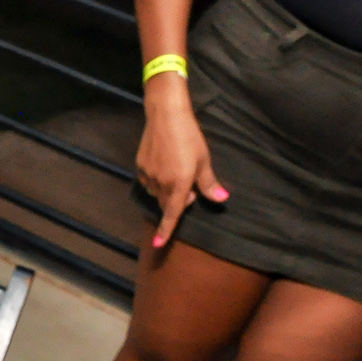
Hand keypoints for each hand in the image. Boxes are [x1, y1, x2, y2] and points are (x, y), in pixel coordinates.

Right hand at [136, 73, 225, 248]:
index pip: (172, 213)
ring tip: (177, 174)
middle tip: (191, 189)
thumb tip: (221, 199)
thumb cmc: (190, 137)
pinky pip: (149, 181)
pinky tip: (164, 166)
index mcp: (179, 184)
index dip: (165, 230)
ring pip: (157, 193)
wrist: (166, 115)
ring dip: (166, 192)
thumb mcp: (204, 160)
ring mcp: (148, 174)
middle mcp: (161, 183)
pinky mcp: (140, 165)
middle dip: (176, 203)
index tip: (158, 245)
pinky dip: (157, 181)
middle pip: (166, 204)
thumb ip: (210, 183)